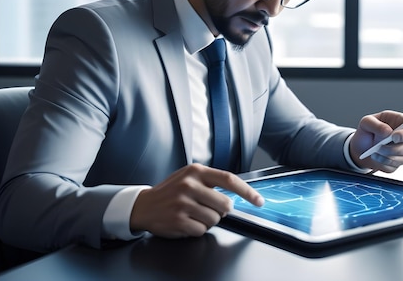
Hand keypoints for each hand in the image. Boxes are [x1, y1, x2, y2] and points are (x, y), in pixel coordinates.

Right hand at [130, 163, 263, 237]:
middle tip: (206, 208)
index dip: (247, 192)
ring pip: (214, 220)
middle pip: (225, 205)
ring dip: (208, 221)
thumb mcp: (189, 177)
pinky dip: (196, 229)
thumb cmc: (171, 192)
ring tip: (192, 214)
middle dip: (221, 212)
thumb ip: (211, 182)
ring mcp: (182, 202)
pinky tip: (185, 222)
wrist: (144, 205)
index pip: (229, 179)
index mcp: (196, 171)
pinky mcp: (177, 219)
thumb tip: (238, 195)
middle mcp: (189, 185)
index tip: (259, 201)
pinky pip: (201, 230)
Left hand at [349, 110, 402, 172]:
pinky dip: (382, 163)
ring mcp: (402, 153)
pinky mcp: (396, 164)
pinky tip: (375, 157)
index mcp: (402, 123)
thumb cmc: (366, 131)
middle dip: (394, 149)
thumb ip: (375, 124)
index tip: (395, 137)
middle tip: (379, 147)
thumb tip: (387, 131)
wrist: (359, 147)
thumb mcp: (366, 122)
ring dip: (386, 157)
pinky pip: (393, 167)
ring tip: (373, 151)